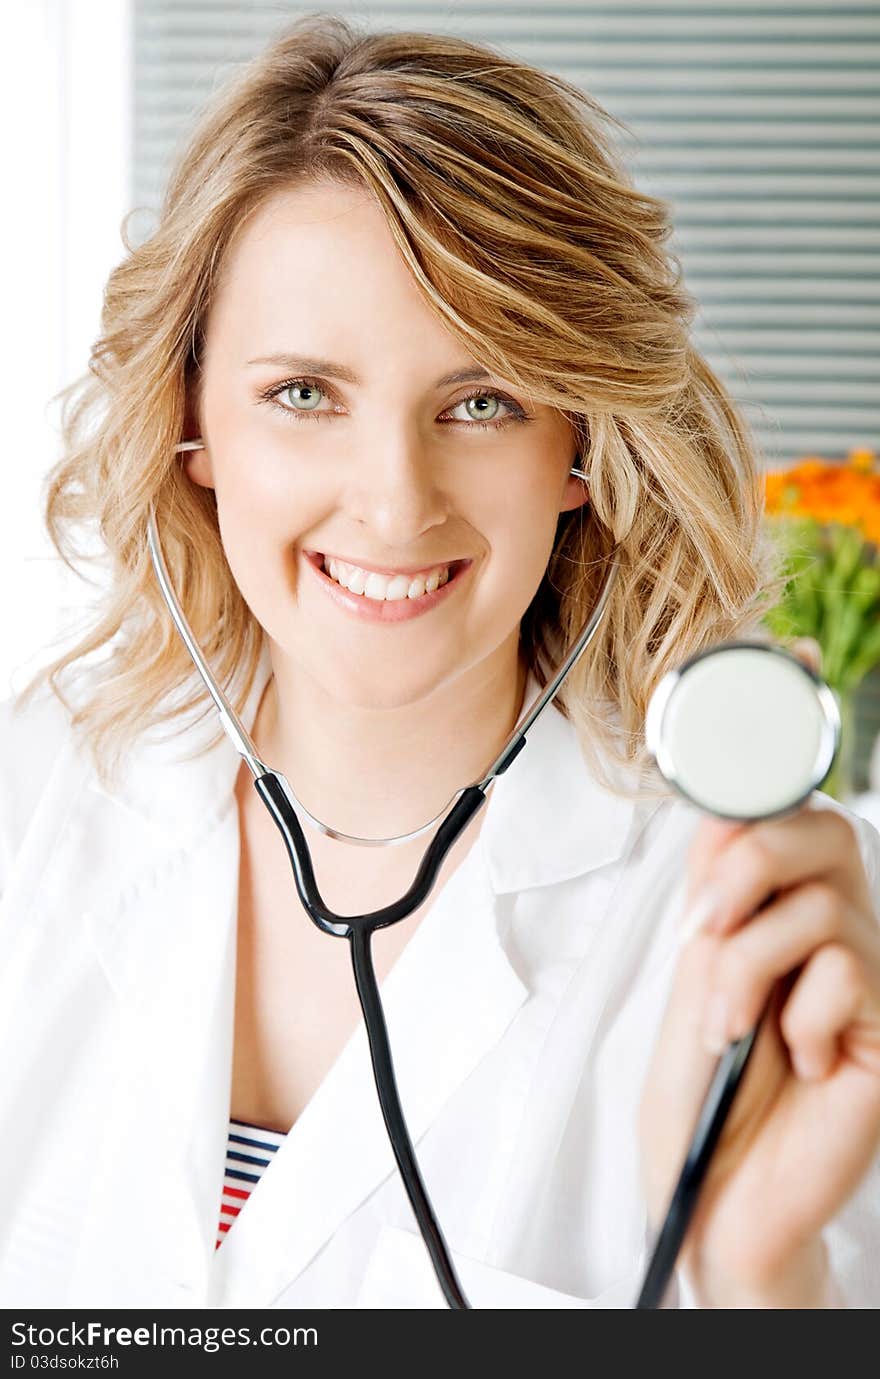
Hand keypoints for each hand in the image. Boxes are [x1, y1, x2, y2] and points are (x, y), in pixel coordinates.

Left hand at [639, 642, 879, 1306]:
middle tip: (703, 925)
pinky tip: (796, 1058)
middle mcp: (832, 919)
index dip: (795, 727)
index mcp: (777, 897)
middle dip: (743, 868)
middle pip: (812, 829)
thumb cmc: (699, 1077)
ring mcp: (868, 970)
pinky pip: (845, 971)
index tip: (795, 653)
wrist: (712, 1183)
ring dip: (745, 965)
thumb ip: (719, 884)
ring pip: (816, 902)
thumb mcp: (693, 962)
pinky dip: (795, 1017)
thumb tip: (728, 815)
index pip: (791, 803)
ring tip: (729, 1023)